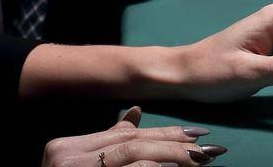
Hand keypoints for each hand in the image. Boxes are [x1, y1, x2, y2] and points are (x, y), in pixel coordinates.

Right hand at [42, 107, 223, 165]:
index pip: (124, 136)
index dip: (162, 132)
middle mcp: (65, 157)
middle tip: (207, 148)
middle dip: (173, 144)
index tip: (196, 133)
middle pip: (132, 144)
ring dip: (169, 158)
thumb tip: (136, 112)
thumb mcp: (85, 164)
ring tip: (197, 160)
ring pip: (132, 157)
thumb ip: (110, 140)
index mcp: (65, 147)